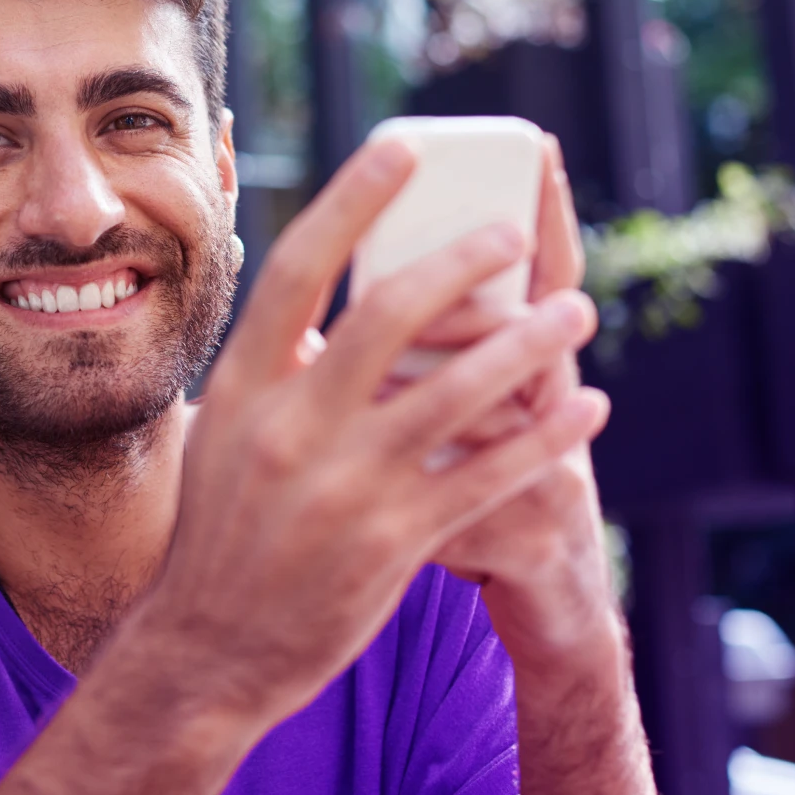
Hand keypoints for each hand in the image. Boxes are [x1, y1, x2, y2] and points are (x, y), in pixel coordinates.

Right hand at [133, 136, 609, 729]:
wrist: (207, 649)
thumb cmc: (222, 532)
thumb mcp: (223, 436)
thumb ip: (270, 371)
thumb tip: (315, 306)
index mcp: (241, 387)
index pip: (297, 268)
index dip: (354, 199)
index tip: (404, 145)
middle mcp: (288, 428)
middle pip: (388, 316)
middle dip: (463, 264)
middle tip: (517, 234)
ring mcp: (342, 488)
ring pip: (455, 393)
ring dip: (528, 345)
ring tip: (577, 313)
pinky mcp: (392, 544)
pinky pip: (487, 476)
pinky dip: (546, 439)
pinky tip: (587, 410)